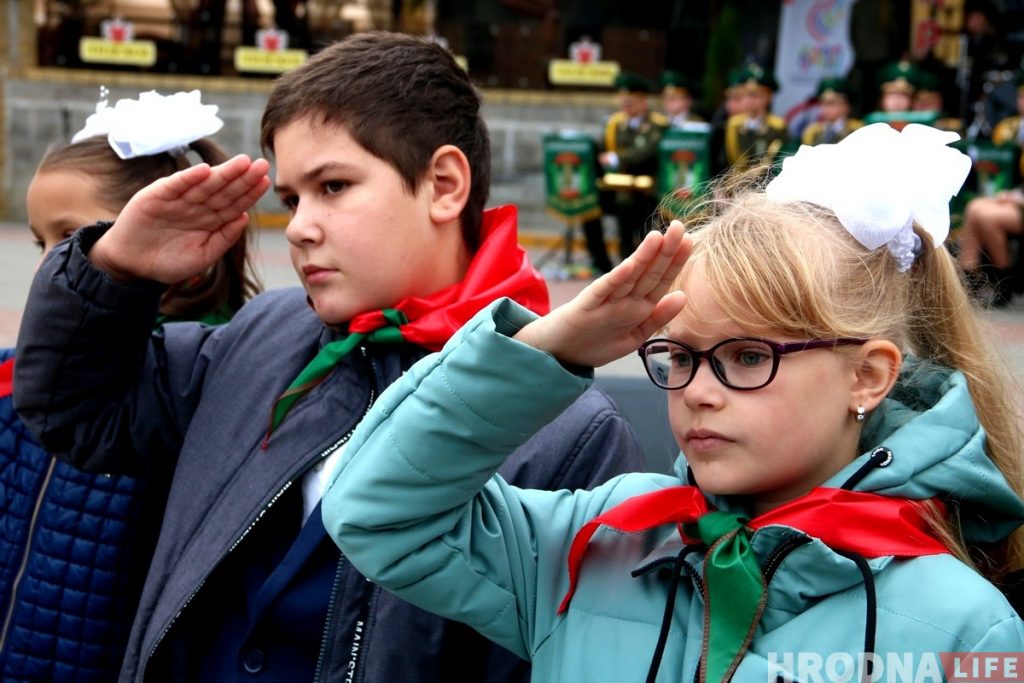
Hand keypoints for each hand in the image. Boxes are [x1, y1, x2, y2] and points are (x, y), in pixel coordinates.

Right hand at [90, 154, 270, 283]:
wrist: (133, 266)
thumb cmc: (169, 262)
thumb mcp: (203, 256)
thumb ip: (224, 238)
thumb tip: (245, 217)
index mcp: (210, 219)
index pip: (234, 203)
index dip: (250, 193)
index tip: (266, 182)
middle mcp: (196, 206)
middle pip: (223, 190)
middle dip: (242, 178)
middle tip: (261, 165)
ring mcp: (177, 200)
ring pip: (204, 184)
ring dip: (222, 173)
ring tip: (242, 162)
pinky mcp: (155, 197)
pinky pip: (174, 186)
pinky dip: (188, 178)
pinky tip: (204, 171)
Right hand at [514, 220, 689, 366]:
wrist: (556, 356)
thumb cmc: (593, 345)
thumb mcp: (633, 337)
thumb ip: (657, 318)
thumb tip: (682, 296)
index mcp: (637, 307)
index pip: (661, 281)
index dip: (675, 262)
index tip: (691, 240)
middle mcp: (623, 300)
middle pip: (648, 274)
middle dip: (665, 251)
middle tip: (681, 227)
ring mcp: (604, 302)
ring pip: (628, 277)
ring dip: (643, 258)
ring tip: (659, 237)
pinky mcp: (584, 308)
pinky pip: (602, 291)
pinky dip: (615, 279)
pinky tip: (629, 265)